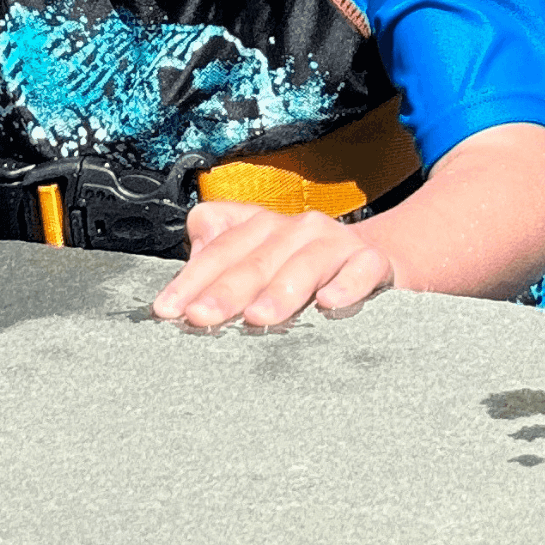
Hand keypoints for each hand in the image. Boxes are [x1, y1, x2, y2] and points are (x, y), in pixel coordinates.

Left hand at [149, 200, 394, 328]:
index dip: (192, 278)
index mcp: (262, 227)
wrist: (376, 260)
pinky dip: (347, 284)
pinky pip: (361, 269)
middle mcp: (296, 229)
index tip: (167, 309)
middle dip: (226, 290)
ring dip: (281, 290)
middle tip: (201, 317)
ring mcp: (336, 243)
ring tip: (258, 318)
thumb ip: (219, 252)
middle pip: (255, 259)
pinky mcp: (373, 261)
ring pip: (305, 263)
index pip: (220, 250)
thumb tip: (190, 259)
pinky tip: (331, 304)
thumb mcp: (259, 255)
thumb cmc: (305, 266)